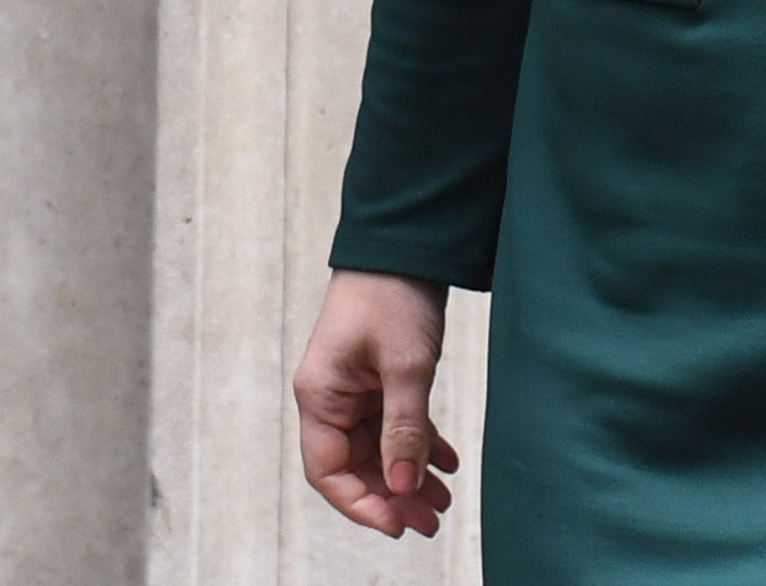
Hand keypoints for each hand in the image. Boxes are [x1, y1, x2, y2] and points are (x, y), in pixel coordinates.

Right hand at [293, 270, 458, 537]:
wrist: (405, 242)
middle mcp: (331, 397)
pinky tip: (446, 461)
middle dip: (392, 495)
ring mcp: (354, 388)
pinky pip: (393, 424)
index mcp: (320, 396)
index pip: (328, 471)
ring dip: (408, 474)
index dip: (362, 504)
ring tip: (444, 499)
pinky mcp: (377, 377)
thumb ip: (404, 428)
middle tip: (432, 520)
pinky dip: (418, 445)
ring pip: (377, 448)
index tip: (398, 523)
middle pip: (355, 465)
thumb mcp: (406, 366)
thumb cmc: (394, 296)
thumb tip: (404, 487)